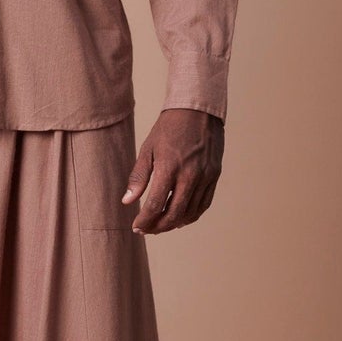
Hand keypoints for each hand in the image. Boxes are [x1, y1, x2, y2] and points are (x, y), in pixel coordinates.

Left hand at [122, 107, 223, 233]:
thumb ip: (138, 177)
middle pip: (174, 214)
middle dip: (158, 227)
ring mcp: (205, 176)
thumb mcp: (147, 149)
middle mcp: (190, 175)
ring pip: (190, 213)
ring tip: (161, 225)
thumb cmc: (168, 129)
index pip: (155, 205)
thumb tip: (127, 201)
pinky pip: (204, 204)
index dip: (144, 220)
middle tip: (146, 230)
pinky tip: (180, 217)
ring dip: (174, 224)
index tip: (136, 227)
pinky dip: (191, 215)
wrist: (197, 110)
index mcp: (169, 167)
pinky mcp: (214, 176)